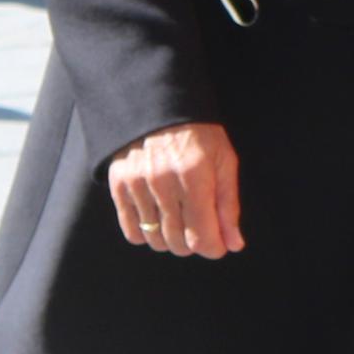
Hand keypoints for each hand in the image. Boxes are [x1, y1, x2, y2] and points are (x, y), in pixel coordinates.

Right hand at [109, 122, 244, 258]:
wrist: (160, 105)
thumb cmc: (199, 134)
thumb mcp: (224, 161)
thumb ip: (228, 205)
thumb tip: (233, 244)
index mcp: (194, 176)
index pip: (201, 237)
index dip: (214, 248)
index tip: (218, 244)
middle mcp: (163, 183)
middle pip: (178, 243)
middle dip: (194, 243)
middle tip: (200, 227)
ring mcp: (138, 185)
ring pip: (155, 239)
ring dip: (171, 240)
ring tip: (180, 222)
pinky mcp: (119, 185)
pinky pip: (132, 230)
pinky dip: (146, 234)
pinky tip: (158, 220)